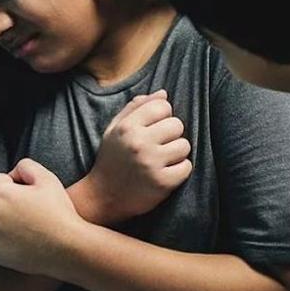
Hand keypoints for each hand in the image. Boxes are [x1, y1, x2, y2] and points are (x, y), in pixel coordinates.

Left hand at [0, 158, 84, 277]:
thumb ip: (25, 166)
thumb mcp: (47, 178)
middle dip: (6, 202)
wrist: (68, 248)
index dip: (17, 185)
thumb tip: (13, 173)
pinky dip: (2, 239)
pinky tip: (22, 240)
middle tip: (30, 213)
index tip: (31, 197)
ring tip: (27, 226)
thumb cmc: (59, 212)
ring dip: (2, 220)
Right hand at [86, 90, 191, 219]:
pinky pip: (187, 167)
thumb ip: (136, 108)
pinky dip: (179, 170)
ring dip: (177, 153)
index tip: (154, 129)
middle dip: (171, 135)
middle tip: (158, 146)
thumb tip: (163, 94)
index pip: (163, 106)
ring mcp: (151, 163)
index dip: (162, 116)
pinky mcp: (162, 182)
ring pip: (185, 145)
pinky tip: (165, 173)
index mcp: (127, 126)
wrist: (103, 197)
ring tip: (161, 160)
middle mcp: (139, 142)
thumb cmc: (111, 159)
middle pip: (177, 125)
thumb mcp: (115, 129)